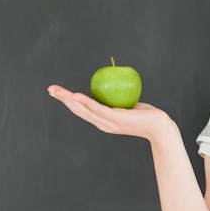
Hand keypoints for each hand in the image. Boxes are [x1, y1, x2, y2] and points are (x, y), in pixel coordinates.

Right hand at [47, 85, 177, 140]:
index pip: (82, 110)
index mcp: (103, 121)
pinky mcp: (115, 119)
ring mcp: (108, 123)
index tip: (57, 92)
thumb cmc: (147, 115)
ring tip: (59, 92)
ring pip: (84, 110)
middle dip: (63, 99)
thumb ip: (119, 99)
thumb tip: (114, 83)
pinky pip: (98, 109)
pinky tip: (76, 95)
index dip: (68, 101)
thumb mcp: (129, 105)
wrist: (159, 127)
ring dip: (70, 100)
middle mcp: (102, 124)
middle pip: (78, 110)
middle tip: (50, 89)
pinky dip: (86, 102)